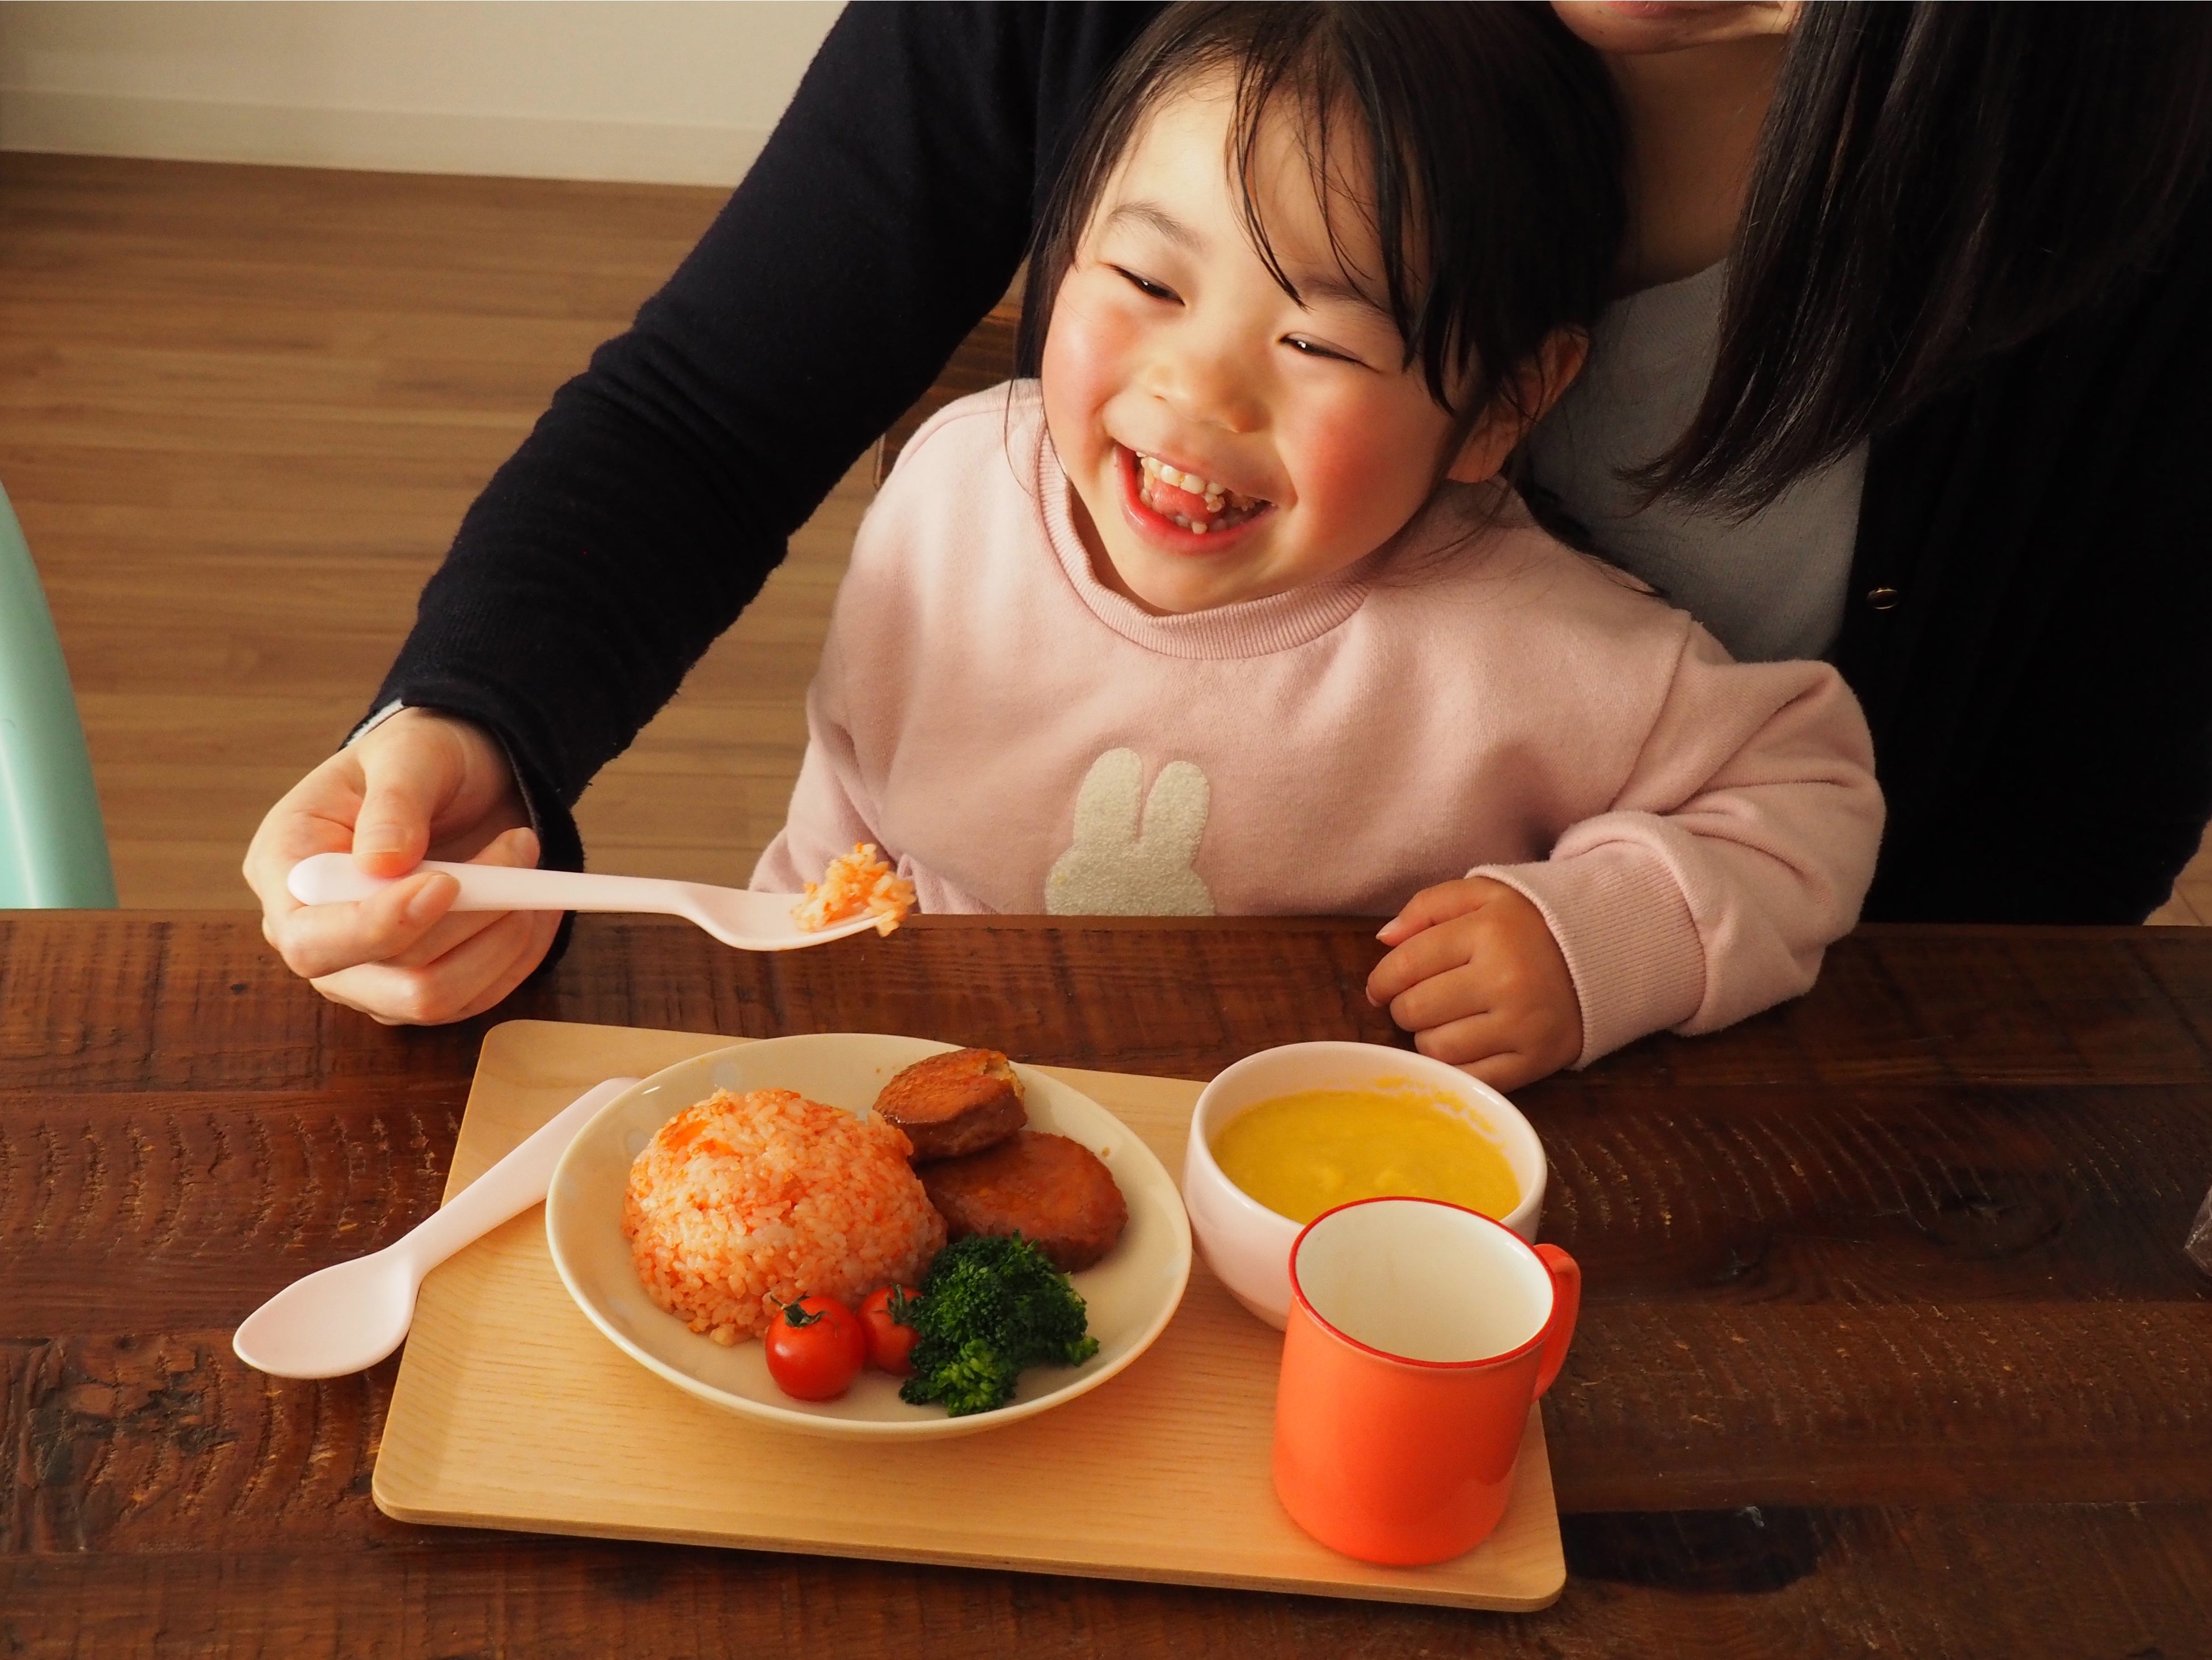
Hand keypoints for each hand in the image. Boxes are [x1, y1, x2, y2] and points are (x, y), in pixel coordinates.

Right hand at [242, 708, 562, 1024]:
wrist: (458, 778)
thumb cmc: (418, 761)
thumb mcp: (408, 755)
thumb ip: (393, 804)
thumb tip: (382, 863)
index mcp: (287, 871)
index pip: (311, 939)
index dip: (380, 925)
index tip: (446, 884)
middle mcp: (318, 936)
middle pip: (385, 979)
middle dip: (468, 923)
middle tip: (518, 848)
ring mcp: (366, 972)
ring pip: (436, 998)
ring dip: (503, 938)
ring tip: (528, 867)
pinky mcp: (418, 986)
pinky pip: (476, 998)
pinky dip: (519, 954)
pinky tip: (536, 905)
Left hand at [1365, 877, 1582, 1090]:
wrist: (1605, 953)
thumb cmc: (1531, 923)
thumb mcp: (1484, 894)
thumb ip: (1428, 905)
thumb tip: (1383, 939)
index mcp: (1488, 931)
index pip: (1406, 964)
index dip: (1382, 980)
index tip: (1381, 987)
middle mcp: (1505, 980)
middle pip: (1415, 1010)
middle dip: (1404, 1007)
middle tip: (1417, 1001)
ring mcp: (1522, 1025)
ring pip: (1437, 1049)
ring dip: (1427, 1038)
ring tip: (1445, 1021)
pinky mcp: (1536, 1061)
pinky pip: (1470, 1078)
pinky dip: (1456, 1067)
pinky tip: (1465, 1045)